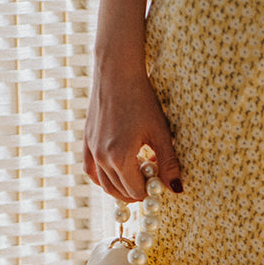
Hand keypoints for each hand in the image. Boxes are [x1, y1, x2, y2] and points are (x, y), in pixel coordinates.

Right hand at [83, 63, 182, 200]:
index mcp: (120, 157)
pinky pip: (90, 171)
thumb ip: (168, 164)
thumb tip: (177, 189)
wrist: (117, 73)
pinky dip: (103, 179)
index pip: (136, 191)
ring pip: (104, 185)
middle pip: (120, 192)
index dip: (151, 190)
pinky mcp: (86, 141)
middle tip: (151, 179)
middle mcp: (101, 157)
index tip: (161, 178)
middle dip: (138, 190)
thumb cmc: (142, 101)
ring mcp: (91, 150)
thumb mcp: (161, 133)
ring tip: (138, 173)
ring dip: (122, 186)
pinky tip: (117, 172)